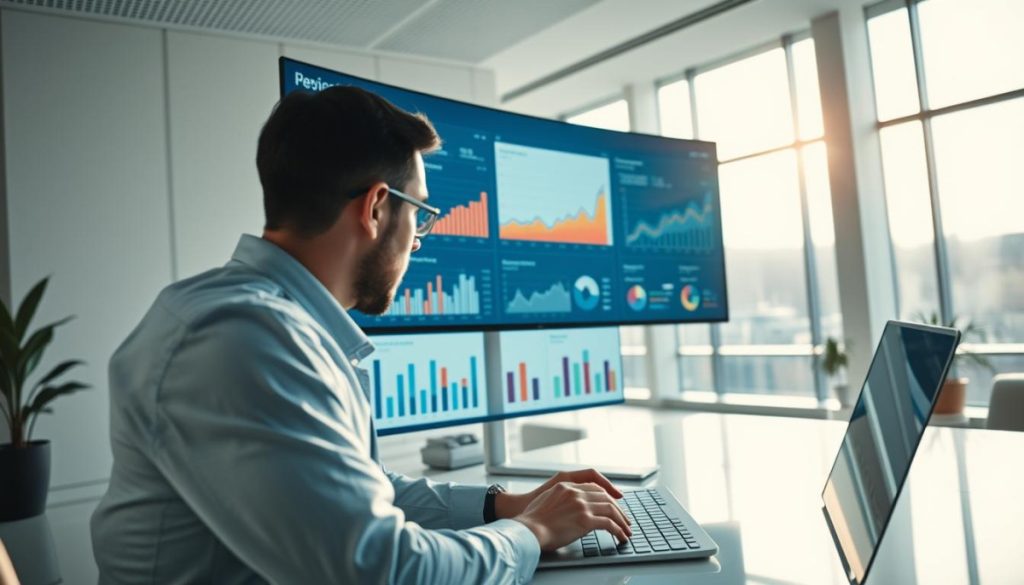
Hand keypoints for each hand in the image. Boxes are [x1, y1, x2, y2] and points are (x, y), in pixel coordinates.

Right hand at [495, 468, 624, 519]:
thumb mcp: (547, 500)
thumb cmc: (532, 520)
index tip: (614, 503)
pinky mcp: (585, 520)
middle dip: (618, 509)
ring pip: (610, 509)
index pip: (594, 486)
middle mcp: (575, 492)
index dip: (607, 494)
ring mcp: (580, 505)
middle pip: (605, 496)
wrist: (527, 529)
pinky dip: (618, 530)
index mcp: (566, 484)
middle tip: (625, 520)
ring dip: (621, 520)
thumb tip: (571, 508)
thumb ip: (561, 498)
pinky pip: (608, 523)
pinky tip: (620, 536)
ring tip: (626, 530)